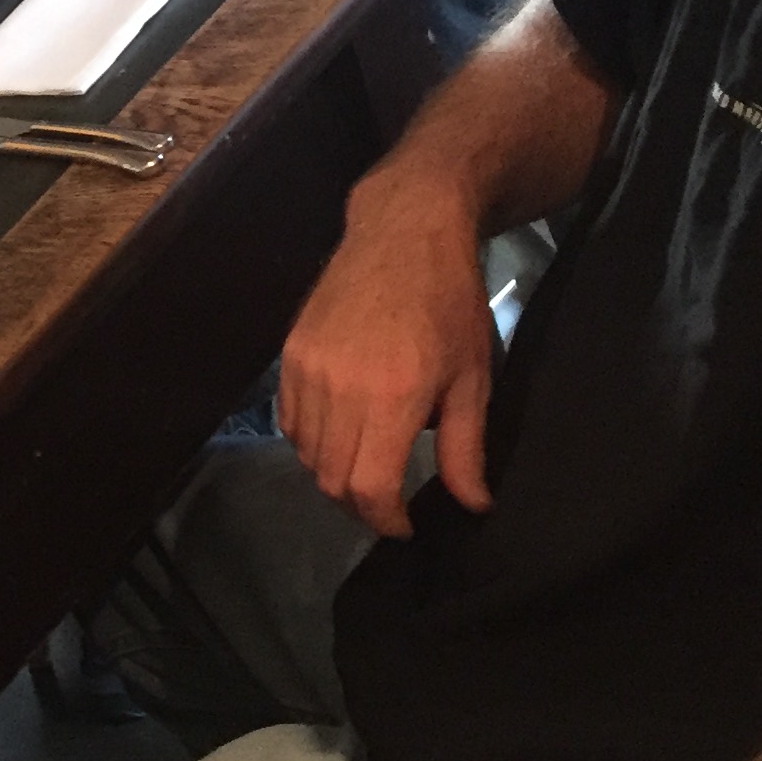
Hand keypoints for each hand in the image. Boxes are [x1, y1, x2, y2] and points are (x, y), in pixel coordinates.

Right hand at [276, 179, 495, 536]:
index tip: (405, 526)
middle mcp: (339, 388)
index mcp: (392, 397)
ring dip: (332, 474)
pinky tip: (340, 432)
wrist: (404, 234)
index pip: (368, 486)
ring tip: (365, 467)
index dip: (385, 520)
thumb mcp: (472, 379)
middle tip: (388, 503)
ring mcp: (307, 369)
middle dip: (359, 504)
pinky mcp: (290, 353)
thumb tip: (471, 505)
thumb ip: (466, 448)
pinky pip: (289, 419)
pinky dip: (310, 441)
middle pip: (330, 478)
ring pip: (305, 452)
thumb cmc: (451, 305)